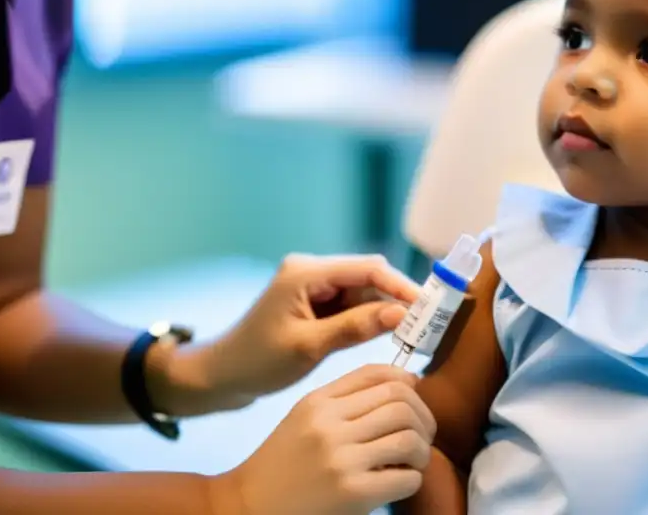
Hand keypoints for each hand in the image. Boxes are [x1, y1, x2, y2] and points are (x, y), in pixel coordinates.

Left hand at [157, 255, 420, 413]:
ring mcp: (312, 286)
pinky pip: (352, 303)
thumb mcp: (308, 347)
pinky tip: (389, 331)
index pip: (366, 269)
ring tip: (414, 330)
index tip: (428, 305)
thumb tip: (401, 314)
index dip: (401, 285)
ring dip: (386, 307)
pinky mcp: (314, 303)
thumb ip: (355, 328)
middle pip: (368, 275)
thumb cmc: (257, 363)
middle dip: (398, 296)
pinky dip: (371, 316)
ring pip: (363, 290)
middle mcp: (311, 271)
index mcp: (305, 272)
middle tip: (427, 321)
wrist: (220, 378)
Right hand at [212, 365, 435, 514]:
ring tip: (413, 461)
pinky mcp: (351, 493)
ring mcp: (340, 459)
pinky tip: (399, 482)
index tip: (415, 397)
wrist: (248, 505)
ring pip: (409, 439)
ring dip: (422, 451)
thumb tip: (409, 380)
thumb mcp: (306, 415)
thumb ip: (349, 395)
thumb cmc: (283, 461)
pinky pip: (405, 478)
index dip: (408, 384)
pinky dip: (412, 479)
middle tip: (422, 435)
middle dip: (424, 419)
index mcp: (319, 402)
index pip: (379, 375)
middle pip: (401, 403)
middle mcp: (329, 425)